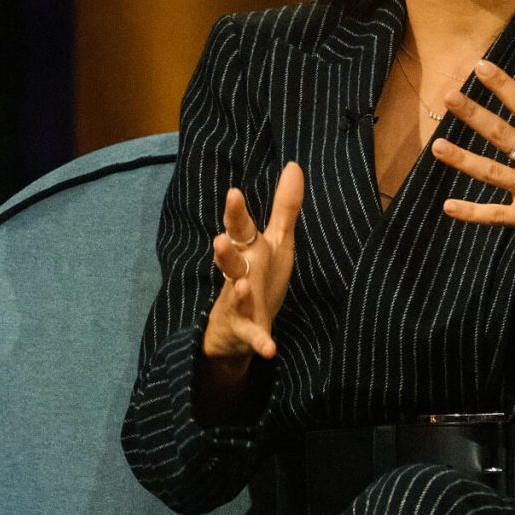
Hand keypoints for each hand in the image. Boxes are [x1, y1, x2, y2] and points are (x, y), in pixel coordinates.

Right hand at [202, 161, 306, 368]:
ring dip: (239, 290)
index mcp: (247, 251)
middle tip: (221, 238)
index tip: (234, 193)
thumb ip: (284, 206)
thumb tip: (294, 165)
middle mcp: (240, 273)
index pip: (240, 229)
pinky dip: (260, 342)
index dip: (236, 213)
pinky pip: (253, 335)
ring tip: (242, 285)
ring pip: (235, 294)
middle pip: (231, 259)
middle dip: (226, 249)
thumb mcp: (276, 242)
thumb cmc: (260, 277)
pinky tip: (269, 349)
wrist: (237, 331)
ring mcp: (238, 303)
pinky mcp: (246, 329)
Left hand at [433, 61, 514, 270]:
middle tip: (447, 97)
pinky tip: (448, 207)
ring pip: (490, 172)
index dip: (501, 84)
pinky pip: (496, 215)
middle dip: (472, 114)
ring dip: (462, 160)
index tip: (480, 66)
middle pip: (499, 132)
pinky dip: (472, 213)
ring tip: (436, 147)